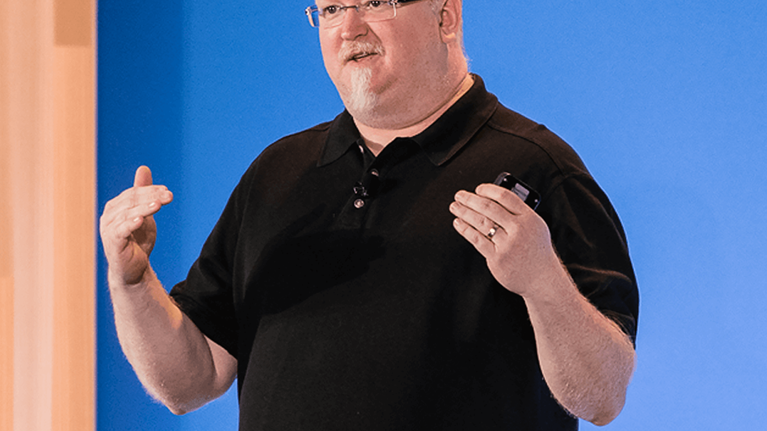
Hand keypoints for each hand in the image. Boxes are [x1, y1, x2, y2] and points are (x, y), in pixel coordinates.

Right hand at [100, 166, 172, 286]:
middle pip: (131, 200)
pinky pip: (121, 230)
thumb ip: (144, 192)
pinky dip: (130, 223)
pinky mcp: (112, 241)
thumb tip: (143, 167)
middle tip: (169, 196)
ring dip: (144, 208)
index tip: (167, 191)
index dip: (151, 190)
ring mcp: (109, 228)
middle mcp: (109, 215)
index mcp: (116, 206)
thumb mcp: (145, 213)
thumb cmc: (138, 240)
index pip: (134, 193)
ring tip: (158, 205)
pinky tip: (141, 220)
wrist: (134, 268)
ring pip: (127, 213)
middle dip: (151, 197)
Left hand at [449, 183, 557, 297]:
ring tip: (455, 207)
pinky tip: (459, 223)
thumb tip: (492, 199)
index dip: (489, 190)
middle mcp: (519, 230)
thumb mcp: (535, 227)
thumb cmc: (536, 251)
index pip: (506, 197)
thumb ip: (518, 213)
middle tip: (459, 195)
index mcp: (529, 218)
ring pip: (481, 223)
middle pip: (489, 208)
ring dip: (464, 212)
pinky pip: (478, 240)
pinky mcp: (498, 258)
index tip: (478, 189)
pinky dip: (466, 230)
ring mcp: (508, 245)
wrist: (542, 279)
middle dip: (471, 199)